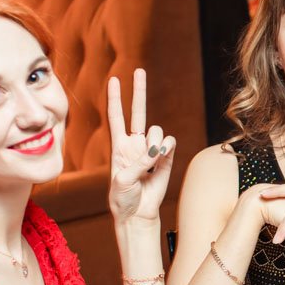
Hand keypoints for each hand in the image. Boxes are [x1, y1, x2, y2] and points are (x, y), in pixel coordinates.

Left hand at [107, 69, 176, 222]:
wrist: (137, 213)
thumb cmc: (123, 198)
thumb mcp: (123, 180)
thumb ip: (139, 163)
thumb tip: (158, 150)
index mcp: (118, 146)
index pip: (116, 117)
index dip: (114, 98)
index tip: (113, 80)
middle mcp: (134, 144)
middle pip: (137, 112)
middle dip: (138, 91)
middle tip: (139, 70)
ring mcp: (151, 150)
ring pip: (157, 131)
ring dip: (156, 141)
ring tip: (153, 157)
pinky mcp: (166, 159)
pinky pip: (170, 144)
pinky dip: (167, 148)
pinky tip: (162, 158)